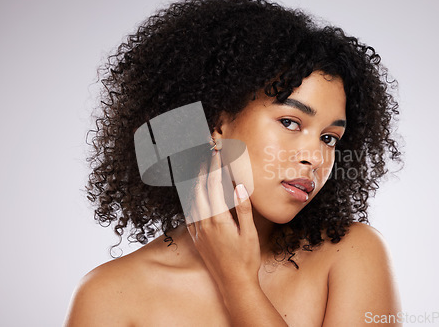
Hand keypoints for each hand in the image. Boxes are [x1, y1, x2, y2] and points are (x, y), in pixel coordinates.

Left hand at [186, 150, 260, 288]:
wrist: (233, 284)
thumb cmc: (245, 260)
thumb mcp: (249, 234)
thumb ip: (243, 209)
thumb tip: (238, 186)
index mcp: (218, 220)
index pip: (214, 187)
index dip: (215, 168)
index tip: (217, 155)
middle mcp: (204, 223)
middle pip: (200, 190)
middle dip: (202, 170)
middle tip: (206, 155)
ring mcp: (198, 231)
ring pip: (192, 200)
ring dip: (195, 183)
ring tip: (199, 169)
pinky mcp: (196, 238)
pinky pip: (189, 214)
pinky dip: (191, 200)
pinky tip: (193, 195)